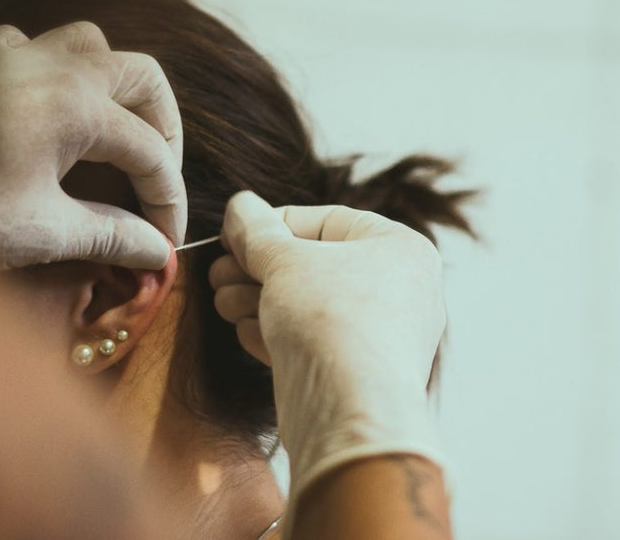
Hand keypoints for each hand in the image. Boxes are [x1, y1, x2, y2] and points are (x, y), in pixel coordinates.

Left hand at [0, 22, 185, 269]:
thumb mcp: (42, 232)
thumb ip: (110, 235)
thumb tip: (158, 253)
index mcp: (74, 103)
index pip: (149, 151)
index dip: (167, 199)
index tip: (166, 240)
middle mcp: (51, 66)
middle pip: (142, 78)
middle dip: (162, 128)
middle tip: (159, 178)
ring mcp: (13, 57)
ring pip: (93, 46)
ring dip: (118, 88)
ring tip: (120, 137)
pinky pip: (36, 47)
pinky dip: (60, 73)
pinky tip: (54, 112)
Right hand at [209, 191, 446, 535]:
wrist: (350, 412)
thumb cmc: (331, 320)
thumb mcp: (284, 260)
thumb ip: (257, 230)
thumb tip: (240, 207)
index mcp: (400, 248)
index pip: (328, 220)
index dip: (273, 225)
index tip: (232, 236)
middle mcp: (401, 289)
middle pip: (315, 264)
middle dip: (258, 268)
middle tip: (218, 275)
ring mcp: (383, 336)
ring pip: (311, 306)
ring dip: (259, 301)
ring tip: (222, 302)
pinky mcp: (360, 375)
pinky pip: (315, 343)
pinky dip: (277, 334)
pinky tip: (245, 331)